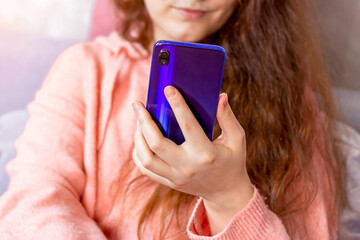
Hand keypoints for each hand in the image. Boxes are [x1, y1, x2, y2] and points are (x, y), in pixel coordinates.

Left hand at [132, 86, 252, 211]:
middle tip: (138, 105)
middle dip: (144, 121)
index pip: (188, 126)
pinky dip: (138, 153)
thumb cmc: (232, 161)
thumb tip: (221, 96)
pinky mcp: (169, 182)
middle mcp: (188, 167)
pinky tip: (139, 139)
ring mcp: (176, 177)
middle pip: (156, 143)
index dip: (178, 105)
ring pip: (146, 158)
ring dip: (137, 137)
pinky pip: (145, 169)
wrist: (226, 193)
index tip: (168, 89)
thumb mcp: (236, 139)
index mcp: (206, 153)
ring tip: (138, 121)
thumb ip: (228, 117)